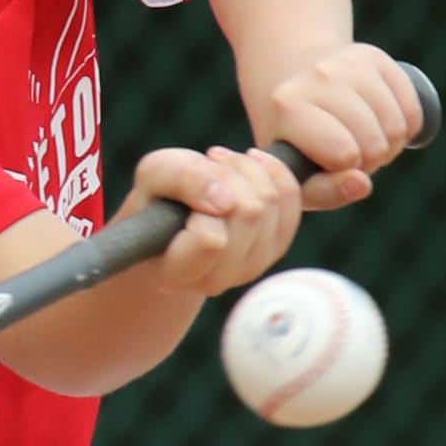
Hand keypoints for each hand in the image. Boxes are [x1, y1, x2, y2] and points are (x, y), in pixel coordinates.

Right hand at [117, 146, 302, 297]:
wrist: (176, 213)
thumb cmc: (159, 196)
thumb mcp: (154, 175)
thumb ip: (181, 180)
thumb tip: (225, 199)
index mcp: (175, 272)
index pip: (211, 239)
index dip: (203, 199)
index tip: (188, 184)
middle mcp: (214, 281)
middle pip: (248, 214)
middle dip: (229, 175)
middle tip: (208, 164)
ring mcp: (249, 269)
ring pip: (270, 204)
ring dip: (248, 170)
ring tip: (222, 167)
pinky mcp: (275, 250)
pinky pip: (291, 200)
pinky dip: (272, 171)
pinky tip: (248, 166)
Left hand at [262, 44, 422, 212]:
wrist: (296, 85)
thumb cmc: (298, 143)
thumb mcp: (299, 176)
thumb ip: (326, 192)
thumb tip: (362, 183)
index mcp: (287, 107)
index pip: (344, 154)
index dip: (346, 170)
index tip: (328, 163)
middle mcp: (317, 76)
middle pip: (375, 143)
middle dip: (369, 160)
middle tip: (348, 153)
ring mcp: (348, 60)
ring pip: (397, 127)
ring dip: (388, 144)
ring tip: (362, 140)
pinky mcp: (375, 56)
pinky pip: (412, 109)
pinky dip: (405, 126)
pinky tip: (380, 124)